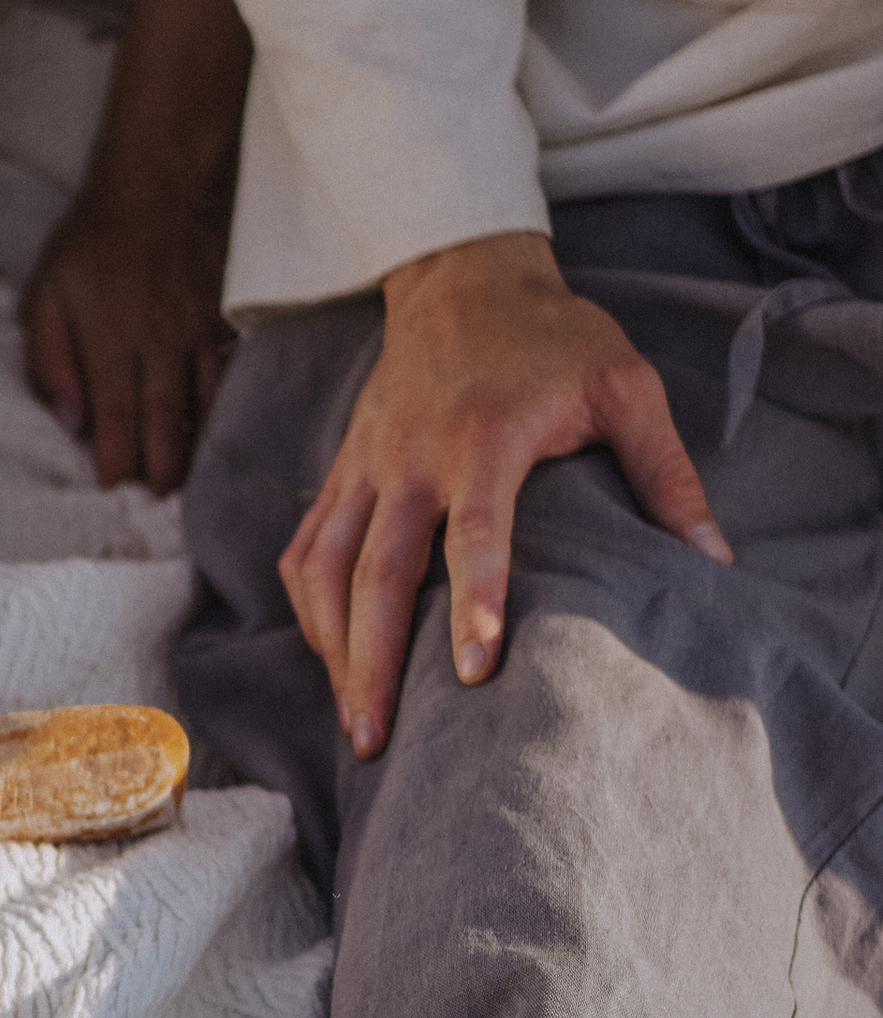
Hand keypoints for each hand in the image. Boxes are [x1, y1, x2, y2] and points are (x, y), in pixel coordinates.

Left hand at [24, 186, 235, 492]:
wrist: (157, 186)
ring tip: (185, 476)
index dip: (116, 461)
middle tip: (154, 495)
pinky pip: (227, 373)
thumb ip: (51, 359)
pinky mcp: (221, 319)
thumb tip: (69, 420)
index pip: (115, 420)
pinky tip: (215, 427)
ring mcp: (196, 333)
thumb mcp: (46, 294)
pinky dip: (222, 405)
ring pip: (201, 405)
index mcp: (110, 343)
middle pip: (164, 424)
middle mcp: (158, 345)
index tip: (112, 484)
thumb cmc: (91, 243)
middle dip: (160, 469)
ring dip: (193, 445)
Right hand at [288, 229, 733, 757]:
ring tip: (352, 722)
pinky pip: (304, 551)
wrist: (462, 277)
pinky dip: (309, 613)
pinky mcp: (342, 472)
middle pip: (376, 572)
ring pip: (324, 571)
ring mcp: (365, 466)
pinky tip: (330, 660)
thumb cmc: (554, 337)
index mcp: (484, 432)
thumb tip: (711, 562)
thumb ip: (666, 474)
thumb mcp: (627, 385)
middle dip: (373, 661)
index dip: (474, 601)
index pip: (473, 529)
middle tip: (377, 740)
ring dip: (332, 651)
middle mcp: (410, 454)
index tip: (473, 672)